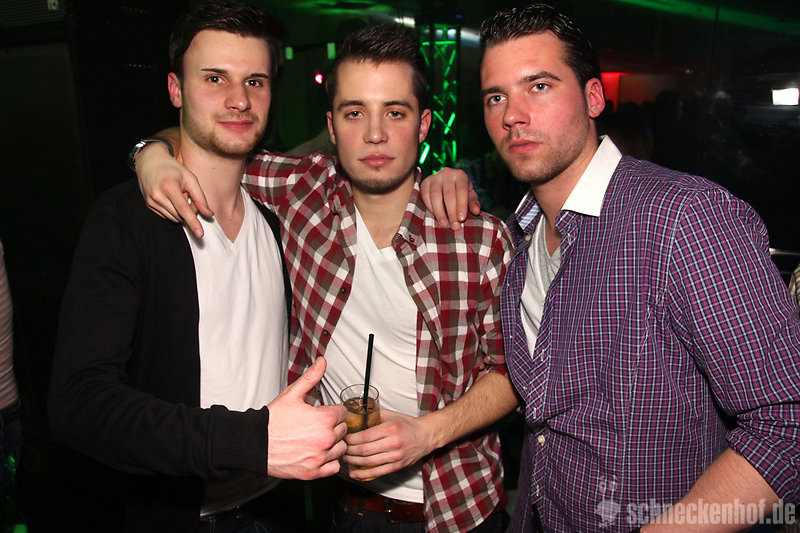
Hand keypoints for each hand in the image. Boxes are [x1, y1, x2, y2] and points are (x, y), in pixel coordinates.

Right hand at [136, 141, 212, 237]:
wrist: (150, 162)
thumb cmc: (173, 169)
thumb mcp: (190, 178)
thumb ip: (200, 197)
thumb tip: (209, 214)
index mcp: (169, 187)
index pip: (184, 209)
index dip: (193, 222)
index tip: (200, 234)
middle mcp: (157, 196)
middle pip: (180, 215)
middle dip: (189, 211)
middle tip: (188, 195)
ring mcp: (151, 201)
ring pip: (174, 218)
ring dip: (181, 212)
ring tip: (178, 194)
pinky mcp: (148, 205)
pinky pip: (166, 216)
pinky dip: (173, 211)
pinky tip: (171, 198)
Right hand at [266, 357, 347, 479]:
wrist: (255, 443)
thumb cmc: (272, 420)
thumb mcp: (292, 394)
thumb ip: (311, 377)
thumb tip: (322, 362)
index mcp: (323, 419)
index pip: (343, 413)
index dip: (333, 411)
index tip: (324, 413)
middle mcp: (325, 439)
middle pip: (343, 430)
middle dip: (333, 426)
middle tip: (318, 426)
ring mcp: (320, 457)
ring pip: (341, 449)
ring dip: (333, 444)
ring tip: (318, 439)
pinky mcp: (313, 471)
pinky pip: (334, 467)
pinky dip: (329, 461)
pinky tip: (319, 453)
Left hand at [343, 409, 436, 479]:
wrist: (426, 436)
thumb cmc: (408, 425)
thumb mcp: (392, 415)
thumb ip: (375, 415)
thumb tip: (357, 415)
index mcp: (390, 428)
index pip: (365, 436)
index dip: (351, 439)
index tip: (344, 438)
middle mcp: (393, 443)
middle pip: (365, 450)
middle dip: (349, 451)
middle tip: (341, 449)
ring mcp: (395, 456)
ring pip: (369, 462)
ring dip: (354, 462)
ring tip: (345, 459)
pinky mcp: (397, 466)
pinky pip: (378, 472)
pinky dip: (364, 474)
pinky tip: (354, 473)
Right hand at [420, 167, 480, 229]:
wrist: (446, 181)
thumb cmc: (461, 191)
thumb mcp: (469, 195)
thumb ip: (473, 203)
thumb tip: (476, 211)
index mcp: (460, 175)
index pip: (461, 191)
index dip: (461, 205)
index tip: (461, 219)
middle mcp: (447, 173)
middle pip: (449, 195)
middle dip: (451, 212)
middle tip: (454, 226)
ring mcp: (435, 177)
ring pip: (435, 196)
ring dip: (439, 212)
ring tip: (444, 224)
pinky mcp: (425, 182)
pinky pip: (426, 196)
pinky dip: (430, 207)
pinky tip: (435, 216)